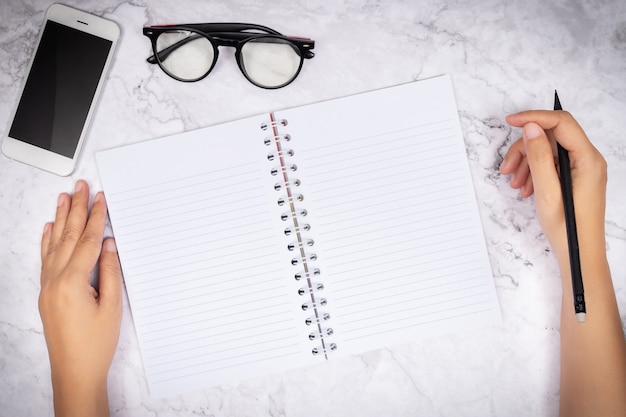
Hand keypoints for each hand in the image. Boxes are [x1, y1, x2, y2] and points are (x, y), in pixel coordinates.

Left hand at [39, 180, 121, 416]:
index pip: (87, 241)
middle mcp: (54, 281)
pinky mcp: (45, 293)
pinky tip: (49, 228)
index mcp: (72, 282)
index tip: (100, 197)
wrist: (74, 371)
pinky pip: (45, 259)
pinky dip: (47, 241)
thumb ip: (109, 272)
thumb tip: (108, 244)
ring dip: (60, 218)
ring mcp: (46, 287)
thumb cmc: (95, 344)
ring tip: (64, 196)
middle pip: (68, 236)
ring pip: (54, 244)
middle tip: (81, 186)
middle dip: (76, 209)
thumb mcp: (111, 307)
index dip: (96, 217)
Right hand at [500, 110, 606, 260]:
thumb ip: (539, 156)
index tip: (512, 121)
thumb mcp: (547, 191)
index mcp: (587, 159)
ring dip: (526, 163)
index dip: (534, 118)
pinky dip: (533, 172)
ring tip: (515, 183)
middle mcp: (587, 159)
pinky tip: (525, 188)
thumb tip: (531, 128)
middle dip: (525, 148)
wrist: (579, 253)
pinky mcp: (573, 177)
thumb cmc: (568, 228)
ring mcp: (581, 168)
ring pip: (547, 150)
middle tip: (507, 167)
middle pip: (551, 137)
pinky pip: (550, 164)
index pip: (561, 123)